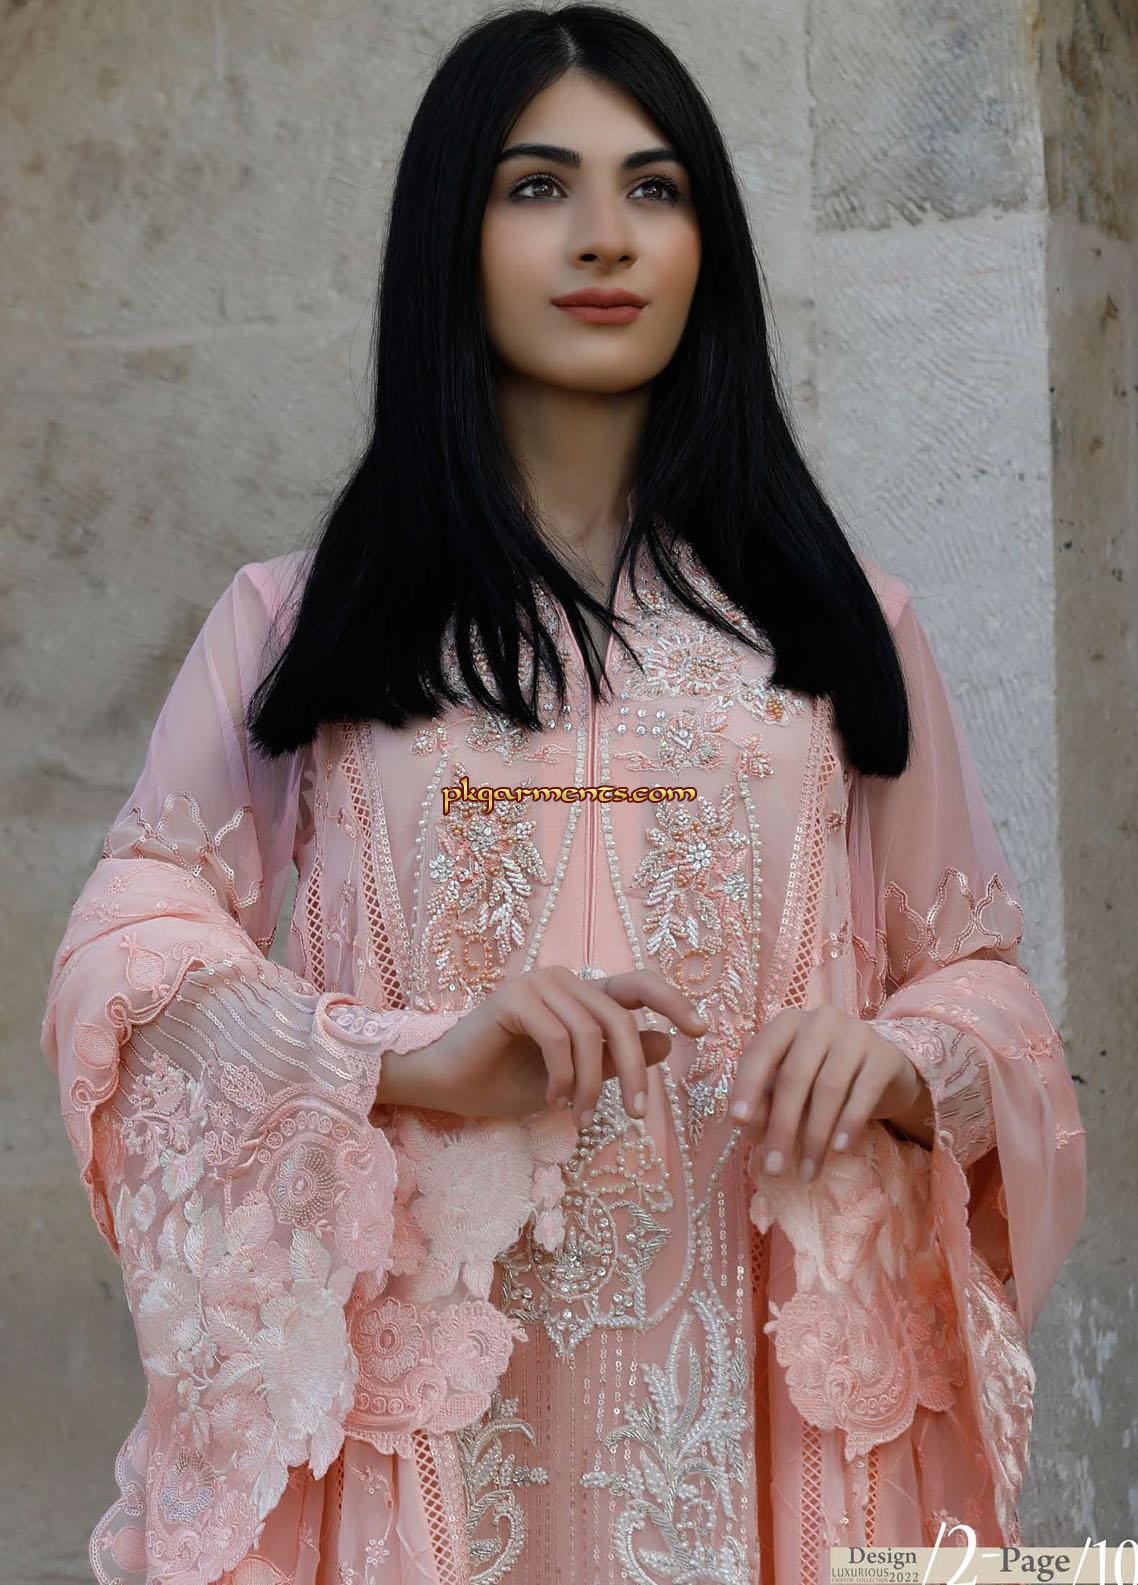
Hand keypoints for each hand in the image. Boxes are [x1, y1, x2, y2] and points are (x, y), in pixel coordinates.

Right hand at [403, 966, 706, 1126]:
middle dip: (634, 1069)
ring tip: (580, 1117)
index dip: (672, 1000)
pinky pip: (558, 1038)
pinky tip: (555, 1100)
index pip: (638, 985)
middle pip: (619, 1018)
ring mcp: (536, 983)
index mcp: (580, 994)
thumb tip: (668, 1041)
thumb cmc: (505, 1082)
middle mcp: (562, 980)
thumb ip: (614, 1059)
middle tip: (638, 1114)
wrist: (446, 1087)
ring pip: (590, 1032)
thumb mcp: (574, 1078)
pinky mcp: (513, 997)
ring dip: (592, 1084)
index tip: (701, 1030)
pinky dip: (563, 1076)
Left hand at [728, 1005, 929, 1180]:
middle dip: (782, 1127)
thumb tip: (748, 1127)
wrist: (882, 1075)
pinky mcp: (885, 1056)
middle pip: (794, 1076)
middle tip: (774, 1169)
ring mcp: (856, 1034)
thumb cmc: (823, 1080)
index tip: (738, 1123)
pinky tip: (839, 1150)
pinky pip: (863, 1093)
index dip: (748, 1087)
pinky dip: (848, 1124)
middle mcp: (821, 1021)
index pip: (761, 1052)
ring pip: (828, 1088)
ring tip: (807, 1172)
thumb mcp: (791, 1088)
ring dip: (815, 1137)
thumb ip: (765, 1101)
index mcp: (788, 1023)